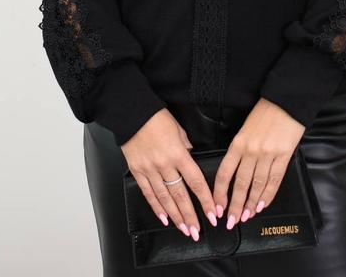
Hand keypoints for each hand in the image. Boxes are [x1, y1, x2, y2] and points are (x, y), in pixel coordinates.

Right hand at [120, 108, 220, 241]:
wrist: (132, 114)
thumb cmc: (157, 118)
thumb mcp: (179, 130)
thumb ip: (186, 147)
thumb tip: (190, 157)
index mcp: (179, 154)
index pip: (196, 182)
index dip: (205, 200)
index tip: (213, 214)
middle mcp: (165, 165)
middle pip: (180, 196)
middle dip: (190, 216)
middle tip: (197, 231)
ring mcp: (150, 170)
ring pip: (165, 199)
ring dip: (175, 217)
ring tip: (184, 230)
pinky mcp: (137, 171)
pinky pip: (148, 193)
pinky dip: (156, 207)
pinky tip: (163, 218)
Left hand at [212, 98, 305, 228]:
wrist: (286, 102)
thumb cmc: (264, 113)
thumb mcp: (245, 128)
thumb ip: (239, 148)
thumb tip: (234, 171)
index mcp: (238, 143)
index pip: (225, 173)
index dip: (220, 193)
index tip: (217, 207)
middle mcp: (251, 150)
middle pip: (240, 183)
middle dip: (235, 205)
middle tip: (231, 220)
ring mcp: (268, 154)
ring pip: (257, 185)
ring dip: (251, 203)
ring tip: (246, 216)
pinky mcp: (283, 156)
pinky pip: (274, 180)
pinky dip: (268, 195)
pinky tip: (262, 205)